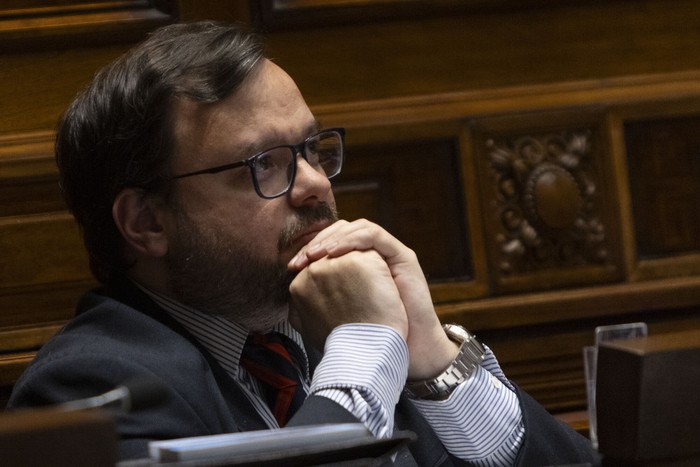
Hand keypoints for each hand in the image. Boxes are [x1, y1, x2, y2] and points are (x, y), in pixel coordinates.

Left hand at [289, 219, 458, 379]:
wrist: (400, 350)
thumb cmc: (368, 337)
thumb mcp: (334, 313)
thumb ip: (317, 298)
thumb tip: (290, 291)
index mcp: (356, 267)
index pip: (330, 243)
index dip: (309, 250)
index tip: (292, 267)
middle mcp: (372, 257)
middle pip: (341, 231)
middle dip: (318, 241)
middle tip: (302, 258)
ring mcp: (388, 254)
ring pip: (357, 227)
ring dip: (333, 238)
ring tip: (317, 254)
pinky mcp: (402, 256)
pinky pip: (373, 235)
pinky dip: (352, 240)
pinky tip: (335, 254)